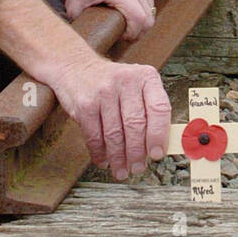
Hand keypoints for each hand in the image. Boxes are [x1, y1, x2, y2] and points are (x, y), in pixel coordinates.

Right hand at [49, 53, 170, 177]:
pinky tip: (104, 160)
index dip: (159, 135)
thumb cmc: (114, 82)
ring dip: (119, 157)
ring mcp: (104, 92)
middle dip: (137, 153)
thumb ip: (150, 109)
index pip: (159, 108)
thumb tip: (160, 145)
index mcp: (146, 77)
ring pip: (115, 134)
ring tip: (121, 169)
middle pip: (136, 125)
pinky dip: (100, 153)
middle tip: (138, 167)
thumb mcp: (137, 85)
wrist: (77, 67)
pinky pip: (94, 136)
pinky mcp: (85, 104)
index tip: (157, 154)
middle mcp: (126, 81)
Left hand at [64, 0, 155, 40]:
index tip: (120, 37)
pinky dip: (143, 14)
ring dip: (140, 24)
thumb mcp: (74, 2)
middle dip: (137, 33)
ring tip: (125, 25)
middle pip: (148, 19)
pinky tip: (130, 14)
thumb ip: (75, 21)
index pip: (139, 19)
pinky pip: (150, 6)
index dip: (132, 34)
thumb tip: (77, 39)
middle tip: (123, 36)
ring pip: (151, 14)